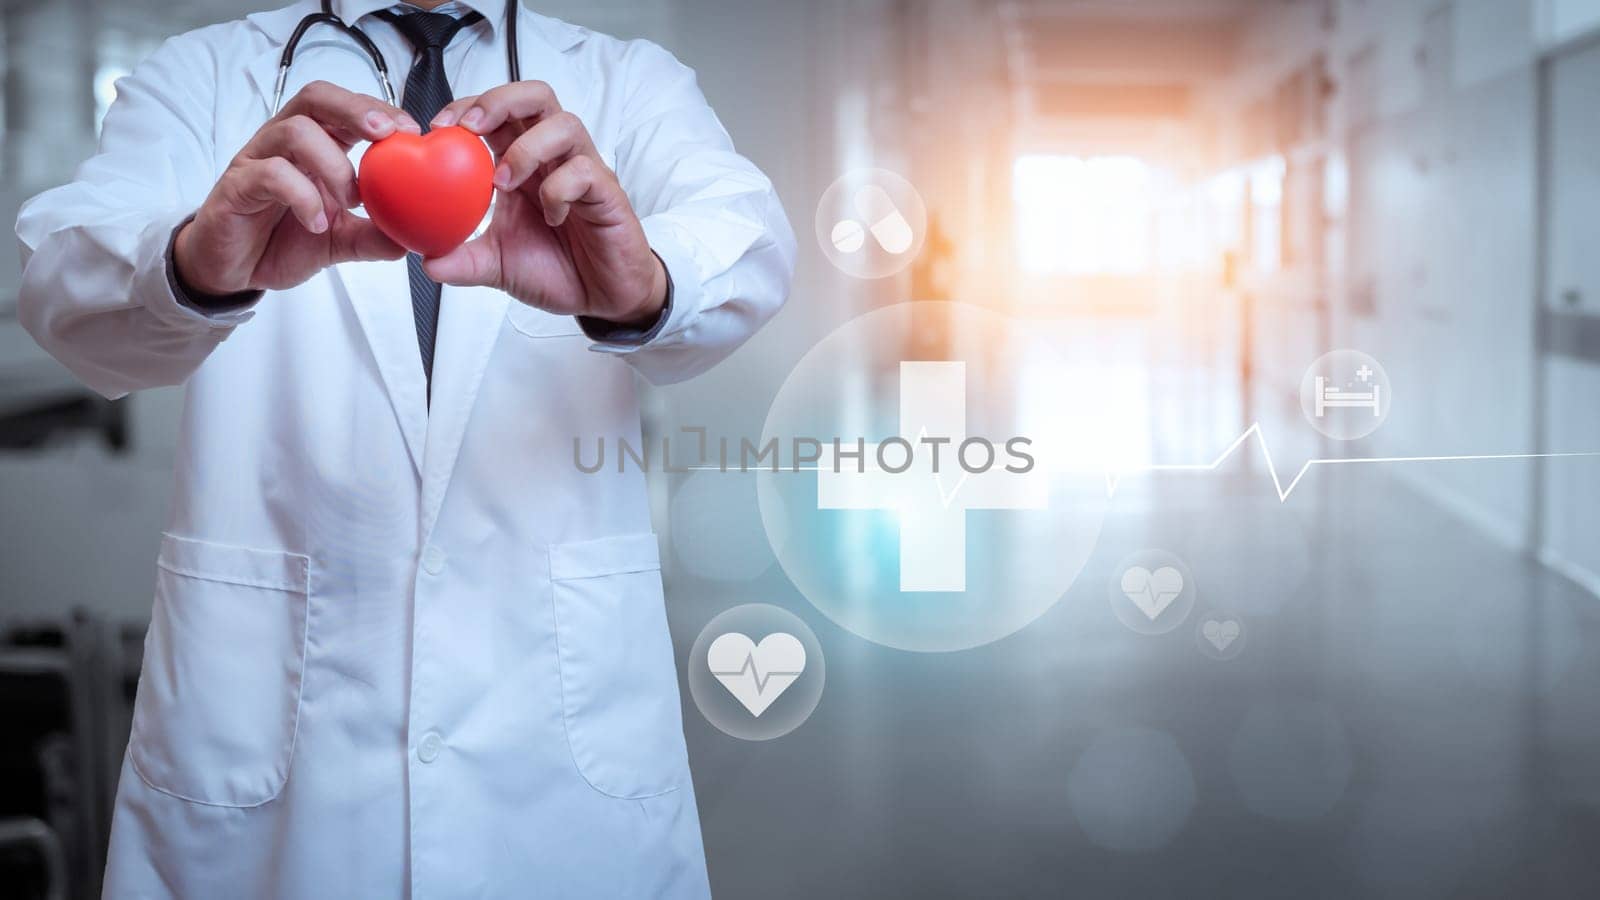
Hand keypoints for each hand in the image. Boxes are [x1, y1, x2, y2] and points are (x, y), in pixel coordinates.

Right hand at [174, 81, 419, 295]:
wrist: (234, 269)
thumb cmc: (283, 240)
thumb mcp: (340, 241)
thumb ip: (373, 237)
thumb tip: (410, 240)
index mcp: (314, 145)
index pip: (344, 107)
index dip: (377, 109)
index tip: (410, 129)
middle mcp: (284, 143)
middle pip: (316, 98)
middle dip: (355, 109)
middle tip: (386, 134)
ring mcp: (258, 160)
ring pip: (294, 131)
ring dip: (333, 163)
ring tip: (349, 201)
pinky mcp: (237, 185)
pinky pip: (269, 173)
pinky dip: (301, 195)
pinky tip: (316, 223)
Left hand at [424, 82, 667, 327]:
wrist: (601, 299)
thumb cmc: (558, 269)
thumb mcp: (496, 266)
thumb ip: (462, 259)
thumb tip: (426, 260)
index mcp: (523, 164)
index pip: (498, 112)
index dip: (469, 106)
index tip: (440, 127)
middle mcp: (553, 159)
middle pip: (535, 97)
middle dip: (499, 102)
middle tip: (470, 129)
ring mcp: (583, 172)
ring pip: (564, 124)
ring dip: (526, 148)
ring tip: (506, 183)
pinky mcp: (607, 193)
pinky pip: (585, 170)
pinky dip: (559, 188)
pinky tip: (552, 215)